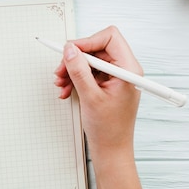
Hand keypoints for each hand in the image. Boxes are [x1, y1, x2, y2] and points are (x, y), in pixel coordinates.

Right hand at [54, 26, 141, 159]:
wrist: (111, 150)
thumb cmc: (109, 129)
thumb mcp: (90, 96)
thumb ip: (79, 70)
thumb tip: (70, 50)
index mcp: (128, 69)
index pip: (109, 37)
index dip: (87, 41)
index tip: (69, 51)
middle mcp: (125, 70)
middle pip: (97, 48)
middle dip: (76, 58)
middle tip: (60, 70)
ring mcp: (116, 77)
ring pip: (90, 60)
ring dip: (72, 70)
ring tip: (61, 84)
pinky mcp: (108, 84)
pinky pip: (89, 72)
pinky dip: (76, 78)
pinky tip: (66, 90)